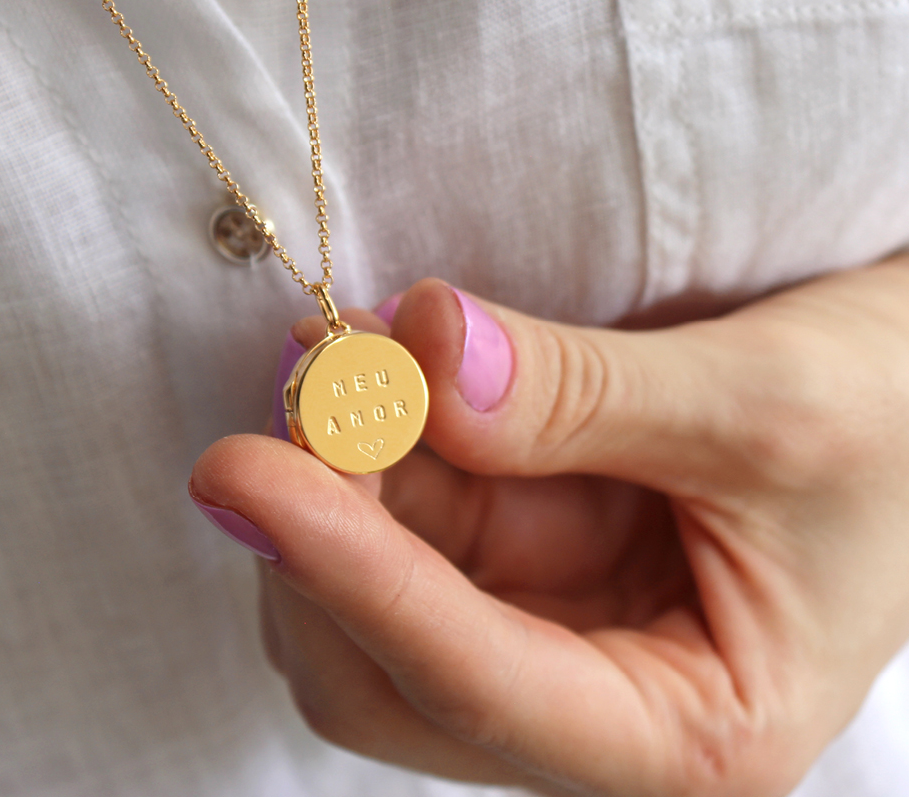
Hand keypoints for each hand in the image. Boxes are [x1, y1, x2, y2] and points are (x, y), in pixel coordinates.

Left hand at [189, 256, 908, 796]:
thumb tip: (415, 349)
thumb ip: (582, 394)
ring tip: (332, 352)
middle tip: (305, 385)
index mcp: (684, 734)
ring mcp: (550, 619)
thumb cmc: (902, 423)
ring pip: (381, 580)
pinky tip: (366, 359)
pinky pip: (412, 509)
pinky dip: (374, 440)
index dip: (350, 577)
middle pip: (388, 663)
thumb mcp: (765, 410)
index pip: (474, 686)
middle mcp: (594, 698)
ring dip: (340, 469)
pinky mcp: (528, 544)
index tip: (241, 477)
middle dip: (329, 529)